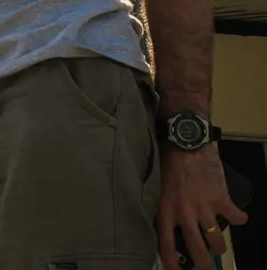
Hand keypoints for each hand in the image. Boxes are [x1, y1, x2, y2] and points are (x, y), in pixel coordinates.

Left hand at [157, 145, 247, 269]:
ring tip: (218, 246)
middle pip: (196, 248)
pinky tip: (237, 217)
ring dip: (220, 245)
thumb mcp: (159, 186)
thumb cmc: (169, 162)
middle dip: (204, 264)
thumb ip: (165, 206)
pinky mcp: (221, 198)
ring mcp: (204, 206)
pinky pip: (236, 218)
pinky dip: (239, 219)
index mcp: (165, 209)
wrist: (186, 141)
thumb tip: (170, 226)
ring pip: (216, 239)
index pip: (165, 243)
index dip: (171, 262)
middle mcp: (184, 212)